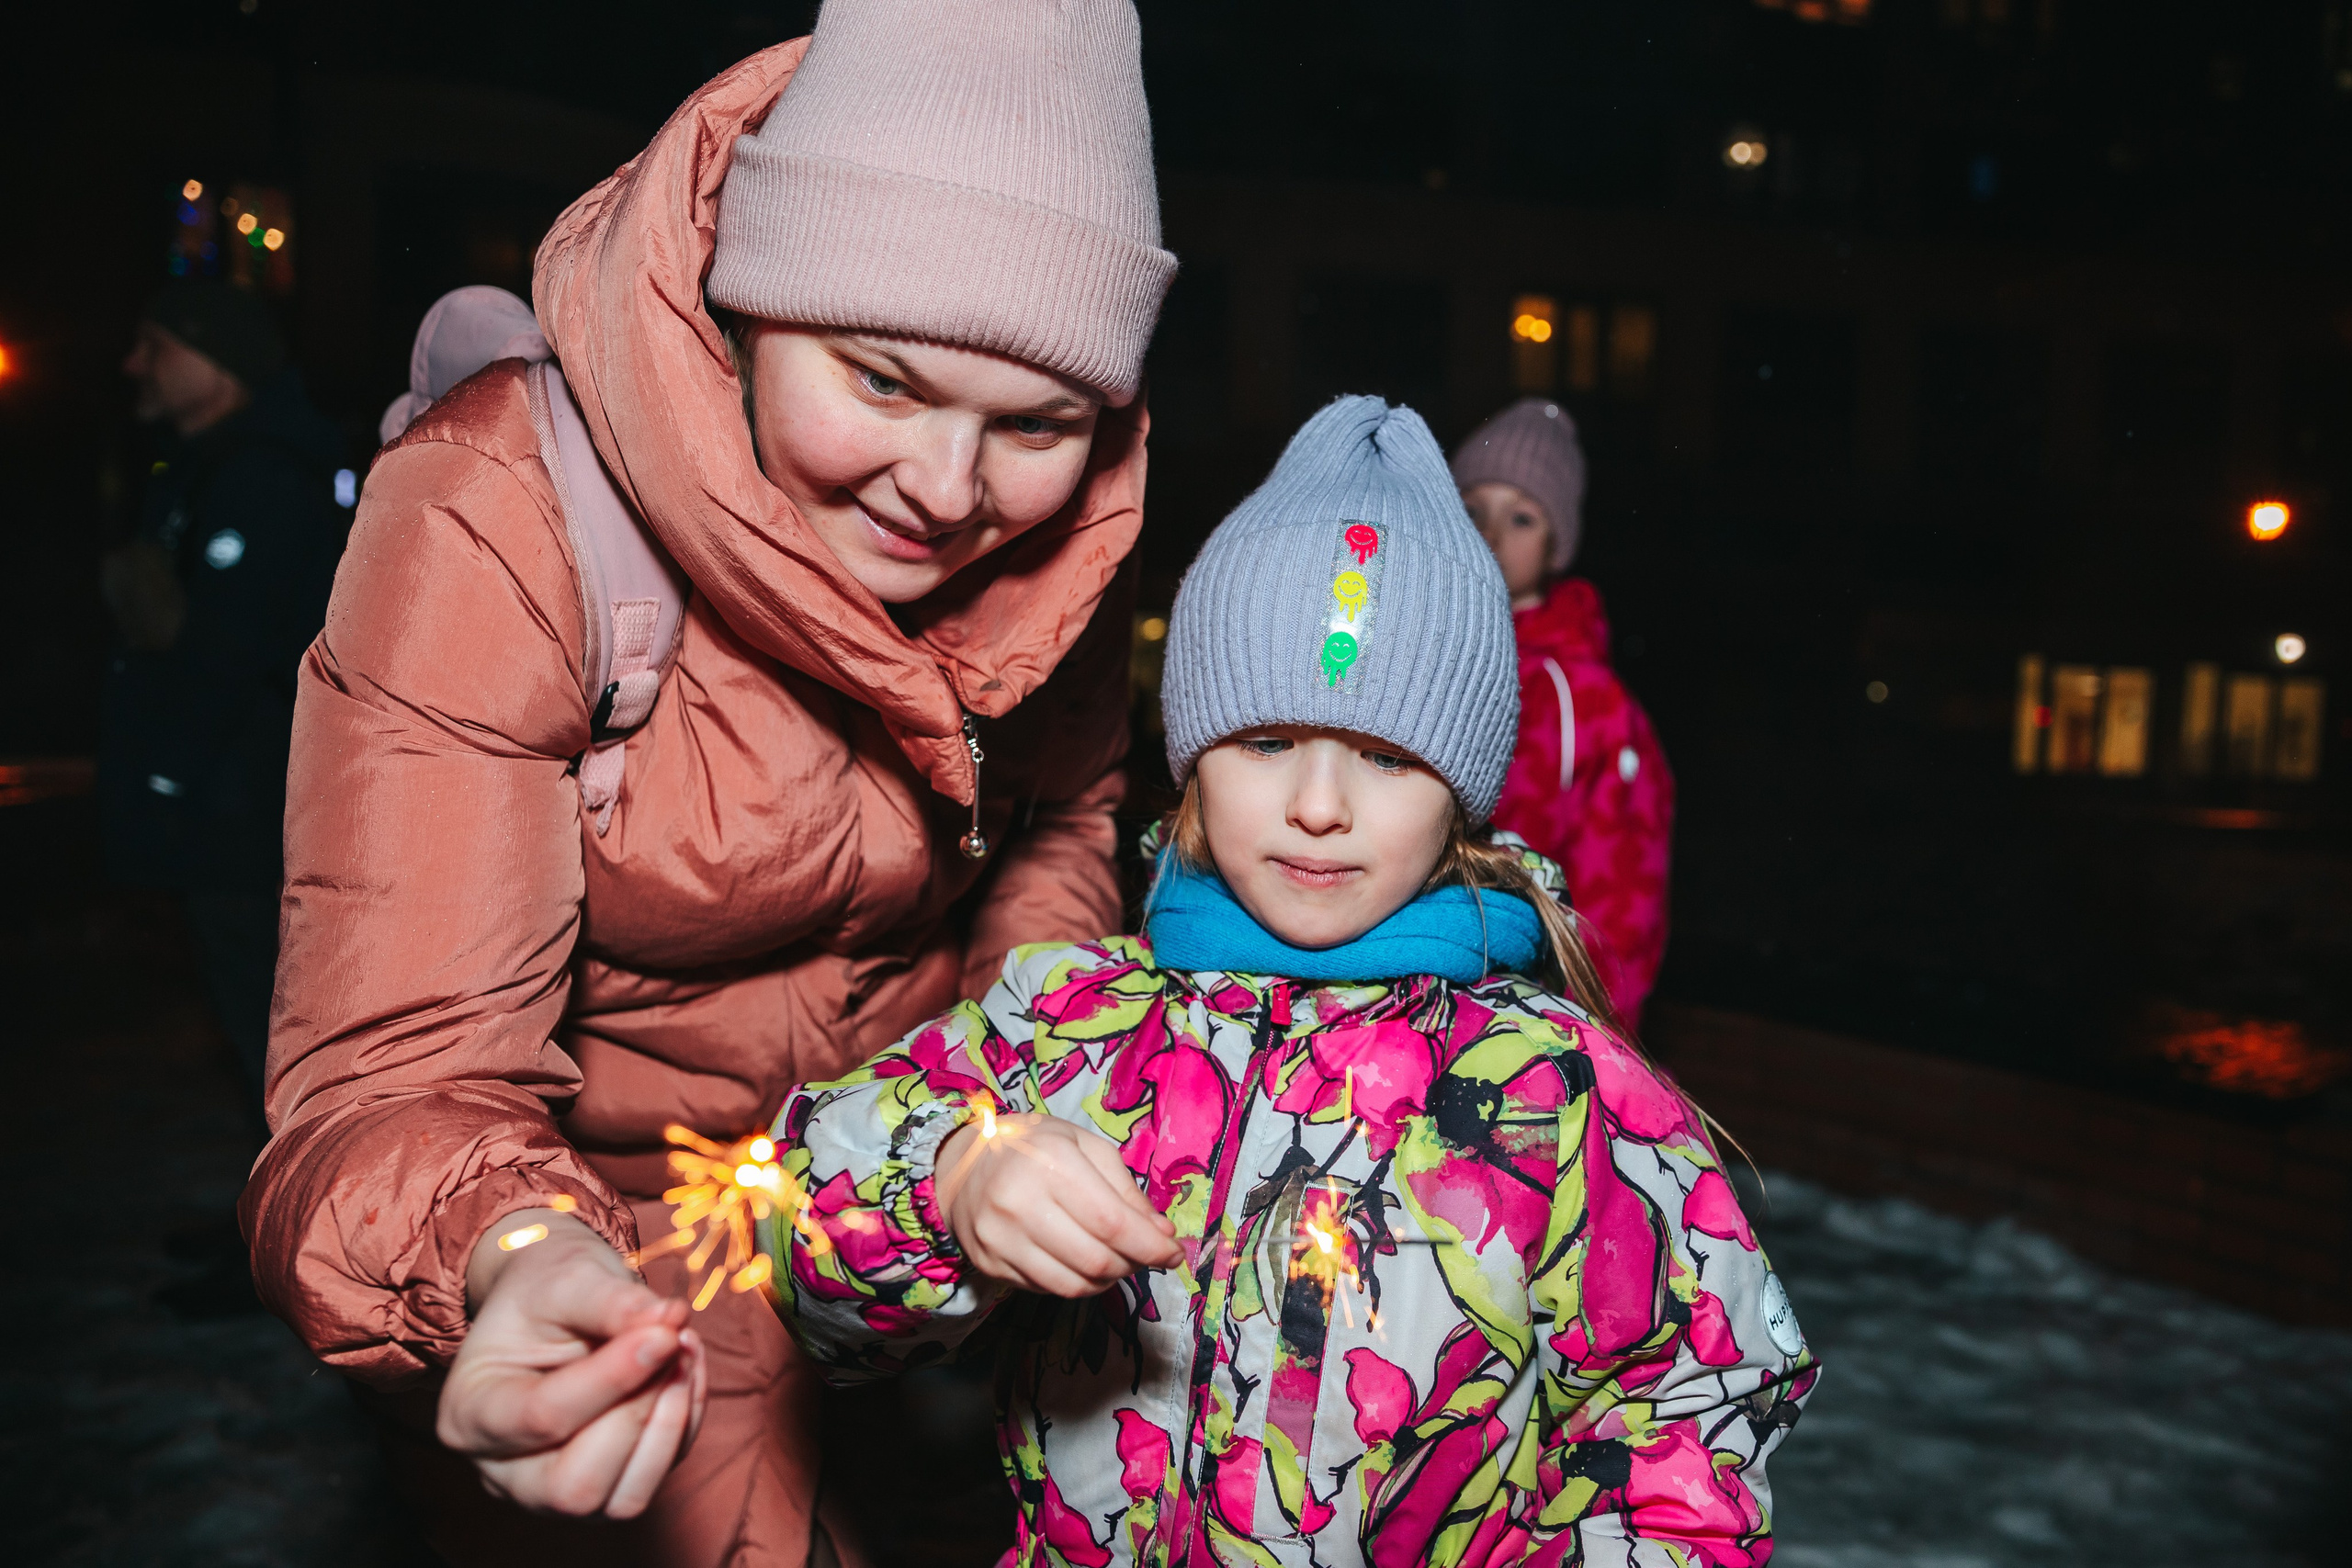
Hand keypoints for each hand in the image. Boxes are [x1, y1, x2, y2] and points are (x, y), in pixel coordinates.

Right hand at [435, 1210, 706, 1517]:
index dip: (613, 1379)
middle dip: (638, 1416)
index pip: (542, 1418)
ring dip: (670, 1423)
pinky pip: (658, 1474)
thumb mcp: (566, 1278)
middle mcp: (504, 1470)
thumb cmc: (547, 1291)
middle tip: (673, 1340)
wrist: (554, 1301)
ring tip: (682, 1347)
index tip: (665, 1332)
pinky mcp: (607, 1486)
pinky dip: (685, 1419)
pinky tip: (684, 1363)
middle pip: (576, 1488)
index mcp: (470, 1414)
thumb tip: (669, 1321)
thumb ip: (611, 1301)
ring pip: (623, 1499)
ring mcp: (554, 1488)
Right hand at [935, 1113, 1181, 1296]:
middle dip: (1133, 1265)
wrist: (959, 1163)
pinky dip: (1076, 1284)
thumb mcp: (1084, 1146)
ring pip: (1074, 1286)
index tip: (1174, 1254)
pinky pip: (1047, 1290)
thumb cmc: (1032, 1146)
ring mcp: (1000, 1239)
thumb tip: (1161, 1233)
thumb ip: (1125, 1189)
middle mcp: (1021, 1203)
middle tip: (1144, 1255)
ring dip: (1108, 1281)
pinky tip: (1082, 1263)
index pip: (1114, 1224)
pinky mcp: (990, 1264)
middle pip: (1097, 1260)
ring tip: (1116, 1261)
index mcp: (1052, 1163)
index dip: (1152, 1247)